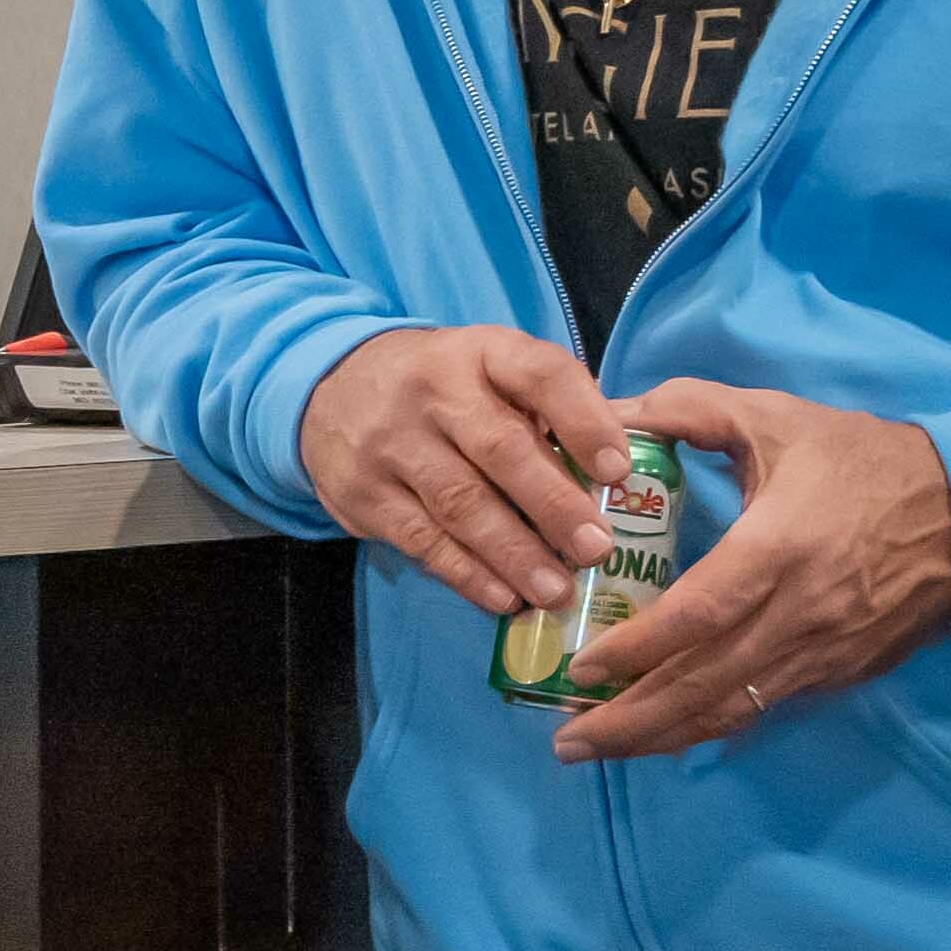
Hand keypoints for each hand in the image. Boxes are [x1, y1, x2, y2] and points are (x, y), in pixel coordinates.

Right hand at [300, 323, 626, 619]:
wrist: (331, 387)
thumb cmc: (443, 387)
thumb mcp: (490, 369)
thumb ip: (547, 409)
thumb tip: (615, 481)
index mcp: (482, 353)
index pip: (541, 374)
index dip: (584, 422)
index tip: (619, 471)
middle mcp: (433, 391)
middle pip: (500, 449)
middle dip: (553, 504)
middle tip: (596, 550)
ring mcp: (391, 443)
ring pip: (459, 503)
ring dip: (513, 553)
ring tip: (557, 590)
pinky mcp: (362, 493)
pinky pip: (422, 540)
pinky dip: (466, 573)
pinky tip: (503, 597)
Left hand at [554, 383, 950, 760]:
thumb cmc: (865, 460)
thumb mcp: (778, 417)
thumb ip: (692, 409)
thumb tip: (614, 411)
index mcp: (780, 547)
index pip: (699, 615)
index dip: (638, 649)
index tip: (582, 667)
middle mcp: (800, 613)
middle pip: (706, 684)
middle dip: (632, 720)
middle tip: (566, 743)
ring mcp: (824, 651)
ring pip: (732, 710)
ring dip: (662, 737)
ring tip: (598, 749)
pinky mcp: (842, 672)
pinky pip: (764, 708)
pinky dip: (710, 727)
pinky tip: (665, 736)